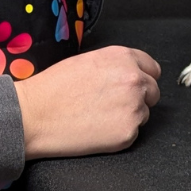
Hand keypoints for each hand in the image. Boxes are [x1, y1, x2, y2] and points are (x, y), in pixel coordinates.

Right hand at [14, 47, 160, 159]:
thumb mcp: (87, 60)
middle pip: (153, 91)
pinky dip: (119, 133)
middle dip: (139, 97)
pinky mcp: (128, 133)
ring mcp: (133, 107)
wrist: (36, 114)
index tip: (136, 85)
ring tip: (100, 115)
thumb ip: (114, 65)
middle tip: (114, 104)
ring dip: (129, 115)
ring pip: (144, 113)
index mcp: (123, 58)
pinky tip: (98, 128)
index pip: (152, 68)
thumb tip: (128, 73)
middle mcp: (134, 80)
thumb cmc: (54, 87)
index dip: (143, 77)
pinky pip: (133, 133)